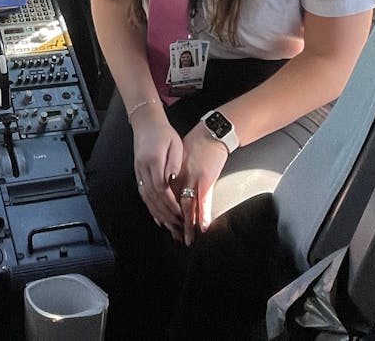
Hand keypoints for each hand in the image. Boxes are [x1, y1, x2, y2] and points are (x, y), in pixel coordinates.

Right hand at [130, 108, 184, 237]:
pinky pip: (143, 194)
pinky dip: (150, 208)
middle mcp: (143, 169)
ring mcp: (139, 172)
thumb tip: (173, 180)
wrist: (146, 124)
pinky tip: (157, 217)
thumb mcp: (175, 144)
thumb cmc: (163, 133)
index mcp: (154, 161)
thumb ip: (174, 163)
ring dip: (158, 214)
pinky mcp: (138, 174)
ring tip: (169, 227)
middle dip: (166, 215)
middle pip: (153, 198)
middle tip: (177, 226)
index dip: (171, 204)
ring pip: (147, 199)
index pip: (161, 189)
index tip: (181, 213)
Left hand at [176, 125, 231, 245]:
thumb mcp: (178, 159)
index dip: (164, 213)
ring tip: (187, 239)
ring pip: (187, 207)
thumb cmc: (196, 145)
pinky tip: (202, 227)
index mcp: (172, 175)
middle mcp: (179, 179)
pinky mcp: (205, 180)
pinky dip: (202, 215)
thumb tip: (170, 186)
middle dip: (174, 224)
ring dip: (187, 225)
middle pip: (174, 206)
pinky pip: (203, 202)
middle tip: (176, 237)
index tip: (165, 225)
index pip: (165, 199)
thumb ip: (174, 174)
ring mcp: (192, 181)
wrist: (210, 134)